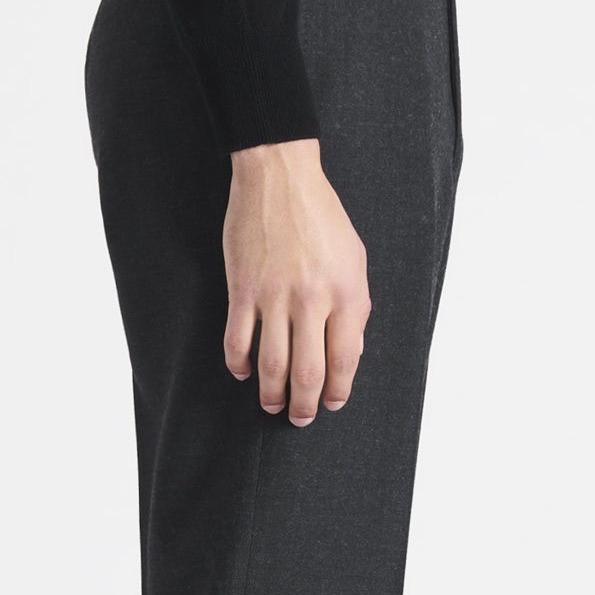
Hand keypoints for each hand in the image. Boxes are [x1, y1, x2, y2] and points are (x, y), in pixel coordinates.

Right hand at [222, 139, 370, 425]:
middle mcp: (312, 299)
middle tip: (299, 417)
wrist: (279, 177)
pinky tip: (242, 372)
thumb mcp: (355, 258)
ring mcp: (274, 295)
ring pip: (272, 364)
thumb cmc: (321, 216)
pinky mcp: (242, 288)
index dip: (339, 389)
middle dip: (304, 405)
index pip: (345, 359)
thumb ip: (357, 306)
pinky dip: (238, 363)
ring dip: (271, 393)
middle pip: (308, 372)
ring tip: (272, 404)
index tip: (332, 402)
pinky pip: (237, 340)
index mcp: (346, 292)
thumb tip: (351, 350)